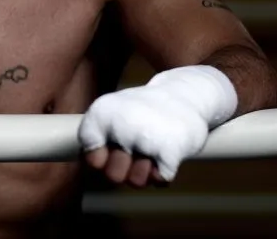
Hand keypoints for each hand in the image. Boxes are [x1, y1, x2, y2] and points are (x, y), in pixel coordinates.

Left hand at [77, 66, 237, 186]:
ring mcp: (144, 137)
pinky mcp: (168, 148)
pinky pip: (160, 180)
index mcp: (101, 114)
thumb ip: (96, 140)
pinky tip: (167, 156)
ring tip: (152, 150)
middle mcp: (119, 124)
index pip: (90, 160)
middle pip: (112, 177)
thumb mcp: (112, 115)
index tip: (115, 148)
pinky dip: (164, 174)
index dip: (103, 162)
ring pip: (136, 182)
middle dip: (126, 170)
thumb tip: (92, 167)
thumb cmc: (144, 112)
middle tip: (137, 150)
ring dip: (146, 172)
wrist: (186, 94)